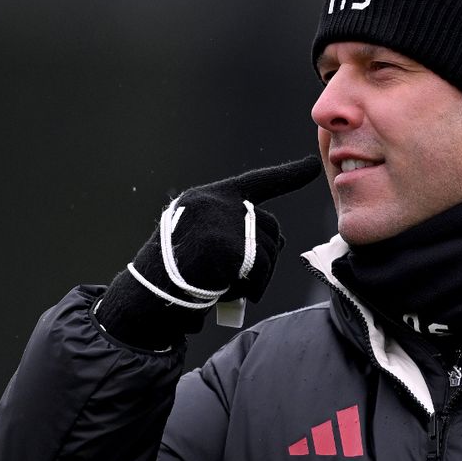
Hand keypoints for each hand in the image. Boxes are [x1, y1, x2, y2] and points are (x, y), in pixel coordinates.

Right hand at [96, 156, 321, 345]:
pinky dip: (252, 286)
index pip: (258, 182)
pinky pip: (259, 269)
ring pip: (268, 250)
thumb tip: (278, 240)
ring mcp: (219, 220)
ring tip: (228, 287)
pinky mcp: (224, 243)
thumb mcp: (208, 244)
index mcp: (210, 197)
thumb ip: (239, 234)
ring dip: (258, 277)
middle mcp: (215, 201)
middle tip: (244, 280)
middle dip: (267, 257)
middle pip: (268, 225)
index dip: (288, 175)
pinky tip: (226, 290)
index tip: (314, 165)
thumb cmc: (177, 275)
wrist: (147, 295)